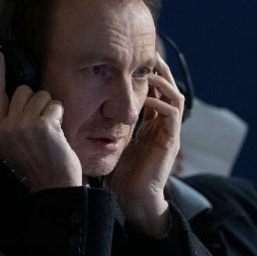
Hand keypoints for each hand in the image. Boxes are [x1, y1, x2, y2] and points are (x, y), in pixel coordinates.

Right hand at [0, 52, 82, 189]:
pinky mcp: (42, 125)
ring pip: (41, 96)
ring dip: (50, 109)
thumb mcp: (16, 144)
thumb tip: (21, 93)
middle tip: (41, 126)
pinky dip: (60, 116)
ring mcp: (23, 126)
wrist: (54, 185)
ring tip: (49, 132)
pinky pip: (55, 105)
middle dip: (36, 101)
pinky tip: (57, 134)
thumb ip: (13, 121)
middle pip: (23, 91)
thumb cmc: (39, 164)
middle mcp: (6, 127)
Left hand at [108, 52, 183, 235]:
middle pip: (168, 88)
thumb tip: (81, 112)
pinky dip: (159, 102)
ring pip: (175, 96)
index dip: (146, 75)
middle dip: (158, 70)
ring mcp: (169, 133)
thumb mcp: (112, 144)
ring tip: (147, 70)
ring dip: (162, 82)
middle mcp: (163, 125)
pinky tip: (145, 97)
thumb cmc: (121, 176)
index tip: (131, 60)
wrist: (134, 200)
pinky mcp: (171, 141)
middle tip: (145, 55)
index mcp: (150, 125)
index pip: (153, 92)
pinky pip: (171, 114)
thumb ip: (106, 127)